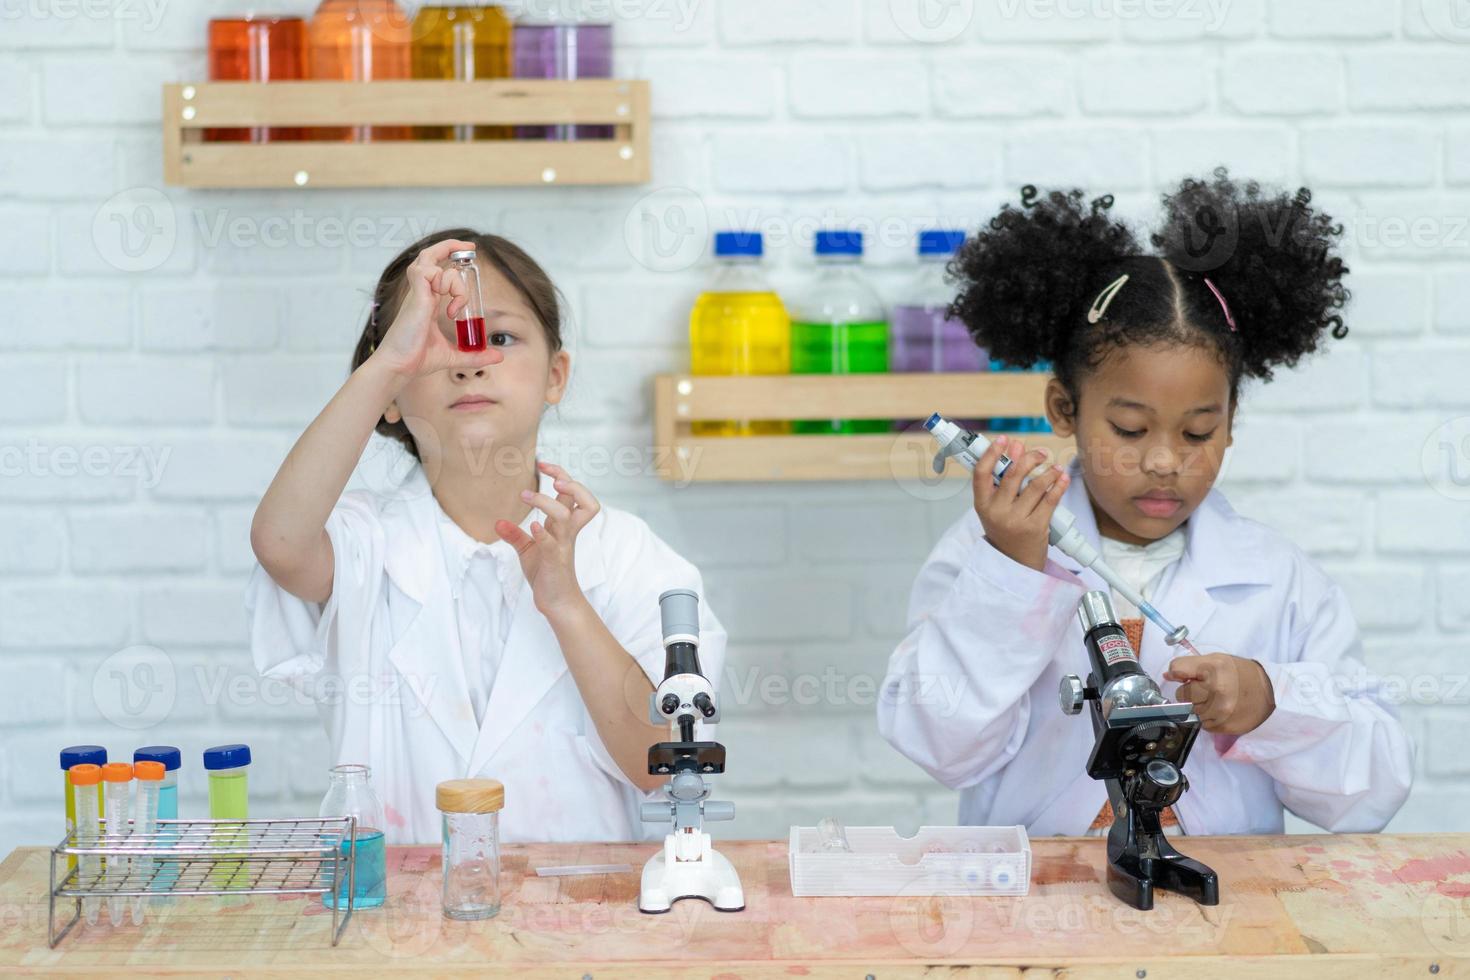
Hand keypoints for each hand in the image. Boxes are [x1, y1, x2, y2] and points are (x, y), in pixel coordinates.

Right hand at [368, 238, 504, 380]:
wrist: (400, 367)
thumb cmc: (417, 359)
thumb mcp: (454, 355)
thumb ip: (475, 355)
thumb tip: (498, 356)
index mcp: (427, 299)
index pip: (436, 268)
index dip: (451, 261)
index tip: (469, 261)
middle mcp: (421, 292)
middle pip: (429, 255)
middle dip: (450, 246)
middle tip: (471, 248)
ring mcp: (416, 293)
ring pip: (434, 263)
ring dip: (453, 280)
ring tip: (456, 307)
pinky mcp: (415, 297)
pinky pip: (428, 272)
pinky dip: (444, 283)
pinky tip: (448, 308)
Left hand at [497, 461, 600, 617]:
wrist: (557, 602)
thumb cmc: (546, 573)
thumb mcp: (527, 550)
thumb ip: (515, 534)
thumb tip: (497, 521)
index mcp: (564, 526)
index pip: (572, 493)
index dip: (561, 474)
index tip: (543, 464)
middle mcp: (568, 532)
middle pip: (585, 501)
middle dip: (571, 484)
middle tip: (551, 478)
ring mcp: (563, 546)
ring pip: (566, 516)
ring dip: (546, 502)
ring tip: (526, 496)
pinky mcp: (554, 562)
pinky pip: (552, 544)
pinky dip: (543, 533)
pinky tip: (533, 525)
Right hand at [971, 435, 1068, 571]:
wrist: (1015, 563)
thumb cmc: (1005, 529)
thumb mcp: (997, 505)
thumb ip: (1004, 476)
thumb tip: (1015, 446)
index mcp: (982, 504)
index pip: (981, 473)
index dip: (991, 453)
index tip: (1004, 439)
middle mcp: (996, 511)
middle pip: (1013, 474)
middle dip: (1030, 458)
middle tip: (1041, 453)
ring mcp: (1016, 520)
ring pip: (1035, 486)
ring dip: (1049, 472)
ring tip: (1056, 468)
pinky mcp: (1035, 527)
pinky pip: (1050, 501)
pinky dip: (1058, 486)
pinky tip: (1063, 478)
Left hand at [1164, 653, 1275, 734]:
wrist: (1271, 694)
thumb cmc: (1241, 674)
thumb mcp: (1218, 661)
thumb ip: (1191, 666)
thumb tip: (1167, 674)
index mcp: (1213, 668)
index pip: (1178, 668)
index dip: (1179, 672)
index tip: (1185, 674)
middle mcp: (1216, 690)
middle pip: (1181, 694)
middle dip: (1189, 691)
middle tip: (1204, 689)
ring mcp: (1219, 711)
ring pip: (1190, 711)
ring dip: (1197, 706)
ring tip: (1213, 700)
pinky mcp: (1223, 726)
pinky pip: (1202, 723)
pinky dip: (1207, 717)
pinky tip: (1219, 710)